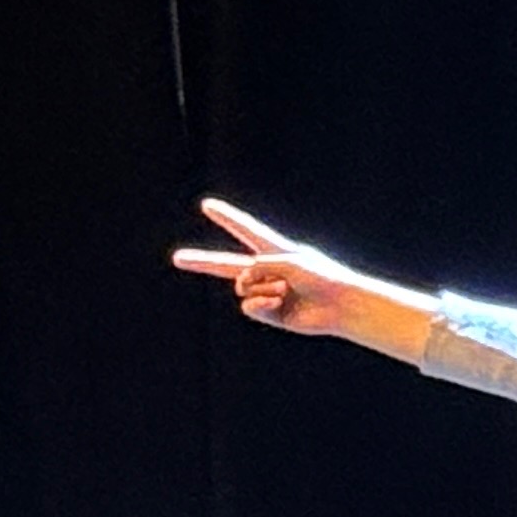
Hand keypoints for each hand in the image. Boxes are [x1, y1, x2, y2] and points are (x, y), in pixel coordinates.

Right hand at [171, 197, 383, 336]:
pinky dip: (262, 302)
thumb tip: (241, 286)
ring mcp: (265, 292)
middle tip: (176, 258)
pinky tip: (281, 302)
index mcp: (274, 251)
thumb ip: (261, 267)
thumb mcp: (290, 262)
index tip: (207, 205)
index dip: (226, 217)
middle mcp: (266, 271)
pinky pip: (249, 305)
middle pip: (226, 266)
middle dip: (201, 262)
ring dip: (261, 286)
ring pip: (242, 287)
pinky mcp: (268, 311)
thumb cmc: (322, 276)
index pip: (245, 230)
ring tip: (286, 289)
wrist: (340, 306)